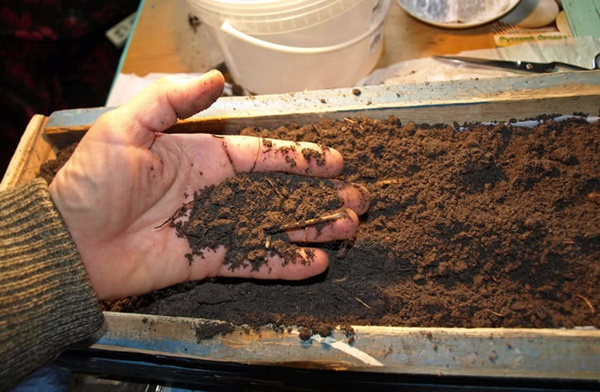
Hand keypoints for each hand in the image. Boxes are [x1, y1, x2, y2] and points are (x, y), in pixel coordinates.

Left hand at [49, 71, 368, 299]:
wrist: (71, 242)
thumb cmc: (94, 182)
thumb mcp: (127, 127)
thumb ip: (172, 100)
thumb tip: (216, 78)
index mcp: (204, 158)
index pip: (264, 156)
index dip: (300, 159)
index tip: (334, 163)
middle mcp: (218, 192)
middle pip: (281, 193)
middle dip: (320, 196)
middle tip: (357, 201)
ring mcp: (218, 227)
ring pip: (276, 227)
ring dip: (313, 228)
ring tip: (348, 228)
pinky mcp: (210, 259)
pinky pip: (255, 261)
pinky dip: (286, 264)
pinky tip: (317, 263)